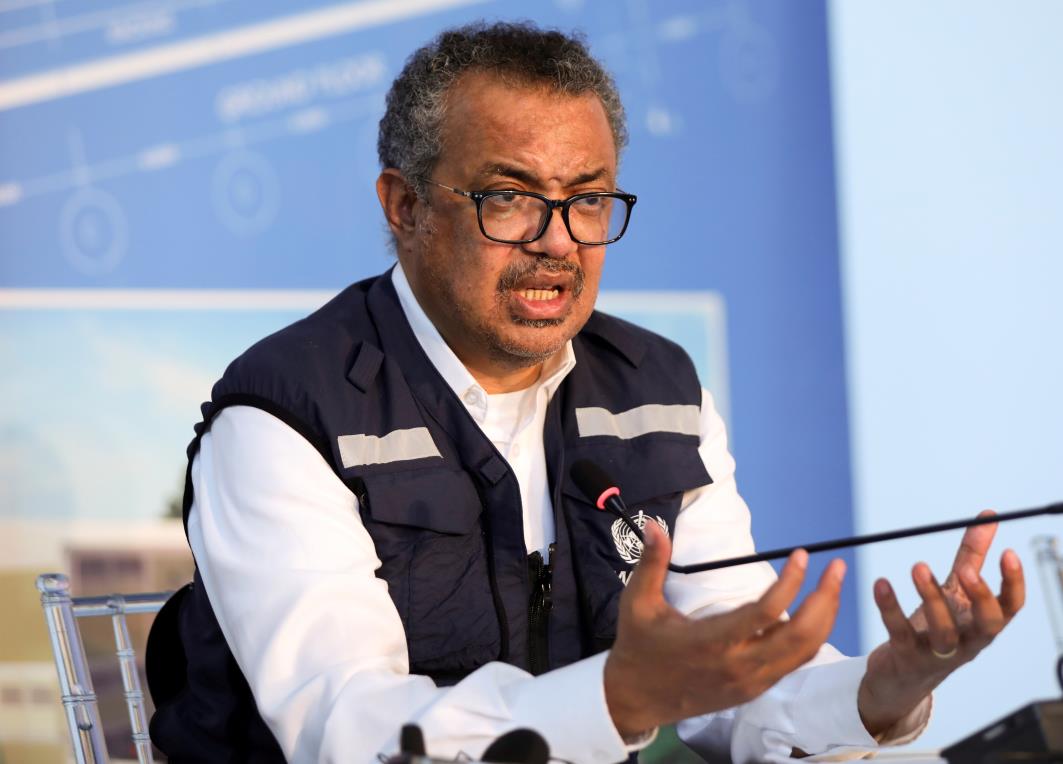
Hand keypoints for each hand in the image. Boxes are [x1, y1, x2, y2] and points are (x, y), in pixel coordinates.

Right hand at [604, 522, 846, 736]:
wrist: (636, 699)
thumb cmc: (638, 646)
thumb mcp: (638, 603)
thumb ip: (651, 562)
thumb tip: (655, 525)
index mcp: (711, 641)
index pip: (766, 611)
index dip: (790, 582)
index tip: (802, 555)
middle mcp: (738, 665)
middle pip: (800, 634)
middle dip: (825, 599)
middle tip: (836, 568)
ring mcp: (749, 681)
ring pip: (804, 651)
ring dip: (824, 618)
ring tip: (831, 586)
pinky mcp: (754, 690)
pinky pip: (793, 663)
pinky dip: (810, 638)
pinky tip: (811, 614)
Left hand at [858, 511, 1025, 735]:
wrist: (901, 676)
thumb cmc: (935, 629)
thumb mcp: (954, 592)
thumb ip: (971, 557)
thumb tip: (988, 516)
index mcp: (981, 625)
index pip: (1010, 608)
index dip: (1013, 583)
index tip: (1008, 552)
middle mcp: (966, 642)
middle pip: (988, 625)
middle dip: (981, 597)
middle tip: (966, 570)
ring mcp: (937, 654)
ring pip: (944, 633)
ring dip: (932, 599)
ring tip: (917, 566)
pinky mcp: (906, 657)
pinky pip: (899, 632)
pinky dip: (889, 608)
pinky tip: (880, 583)